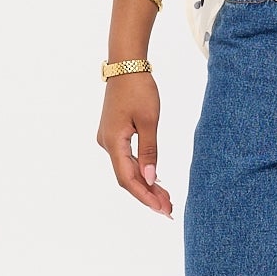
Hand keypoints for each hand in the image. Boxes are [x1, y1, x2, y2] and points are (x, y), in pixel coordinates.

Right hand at [97, 75, 173, 215]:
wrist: (126, 65)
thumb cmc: (139, 89)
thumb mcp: (148, 121)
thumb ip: (149, 152)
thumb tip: (150, 179)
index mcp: (113, 142)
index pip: (128, 179)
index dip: (145, 197)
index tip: (162, 210)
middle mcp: (106, 144)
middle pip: (127, 177)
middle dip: (147, 194)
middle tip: (169, 210)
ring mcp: (109, 139)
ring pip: (127, 169)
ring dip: (145, 184)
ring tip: (166, 199)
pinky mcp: (114, 134)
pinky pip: (127, 159)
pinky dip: (141, 170)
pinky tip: (154, 180)